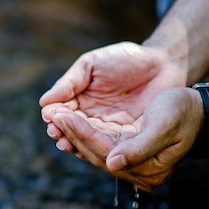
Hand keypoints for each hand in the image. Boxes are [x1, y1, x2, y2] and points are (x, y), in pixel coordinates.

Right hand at [40, 41, 183, 156]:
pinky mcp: (127, 139)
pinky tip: (91, 149)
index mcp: (79, 100)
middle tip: (56, 133)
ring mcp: (109, 129)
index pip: (62, 112)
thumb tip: (45, 102)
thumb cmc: (126, 59)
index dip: (55, 116)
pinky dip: (100, 150)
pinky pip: (111, 147)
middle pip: (72, 130)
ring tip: (67, 143)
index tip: (50, 118)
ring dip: (76, 144)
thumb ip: (70, 82)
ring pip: (88, 141)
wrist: (163, 64)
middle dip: (62, 132)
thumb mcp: (93, 64)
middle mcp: (91, 118)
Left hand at [52, 87, 203, 191]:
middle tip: (52, 115)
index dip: (82, 134)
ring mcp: (133, 166)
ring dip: (74, 135)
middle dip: (73, 134)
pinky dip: (83, 135)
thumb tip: (112, 163)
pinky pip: (100, 147)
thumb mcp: (163, 125)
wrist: (198, 107)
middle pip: (97, 155)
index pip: (106, 153)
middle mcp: (140, 174)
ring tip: (55, 118)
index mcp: (150, 170)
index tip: (62, 116)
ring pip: (95, 152)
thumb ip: (139, 147)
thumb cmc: (184, 110)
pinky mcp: (127, 154)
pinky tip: (69, 123)